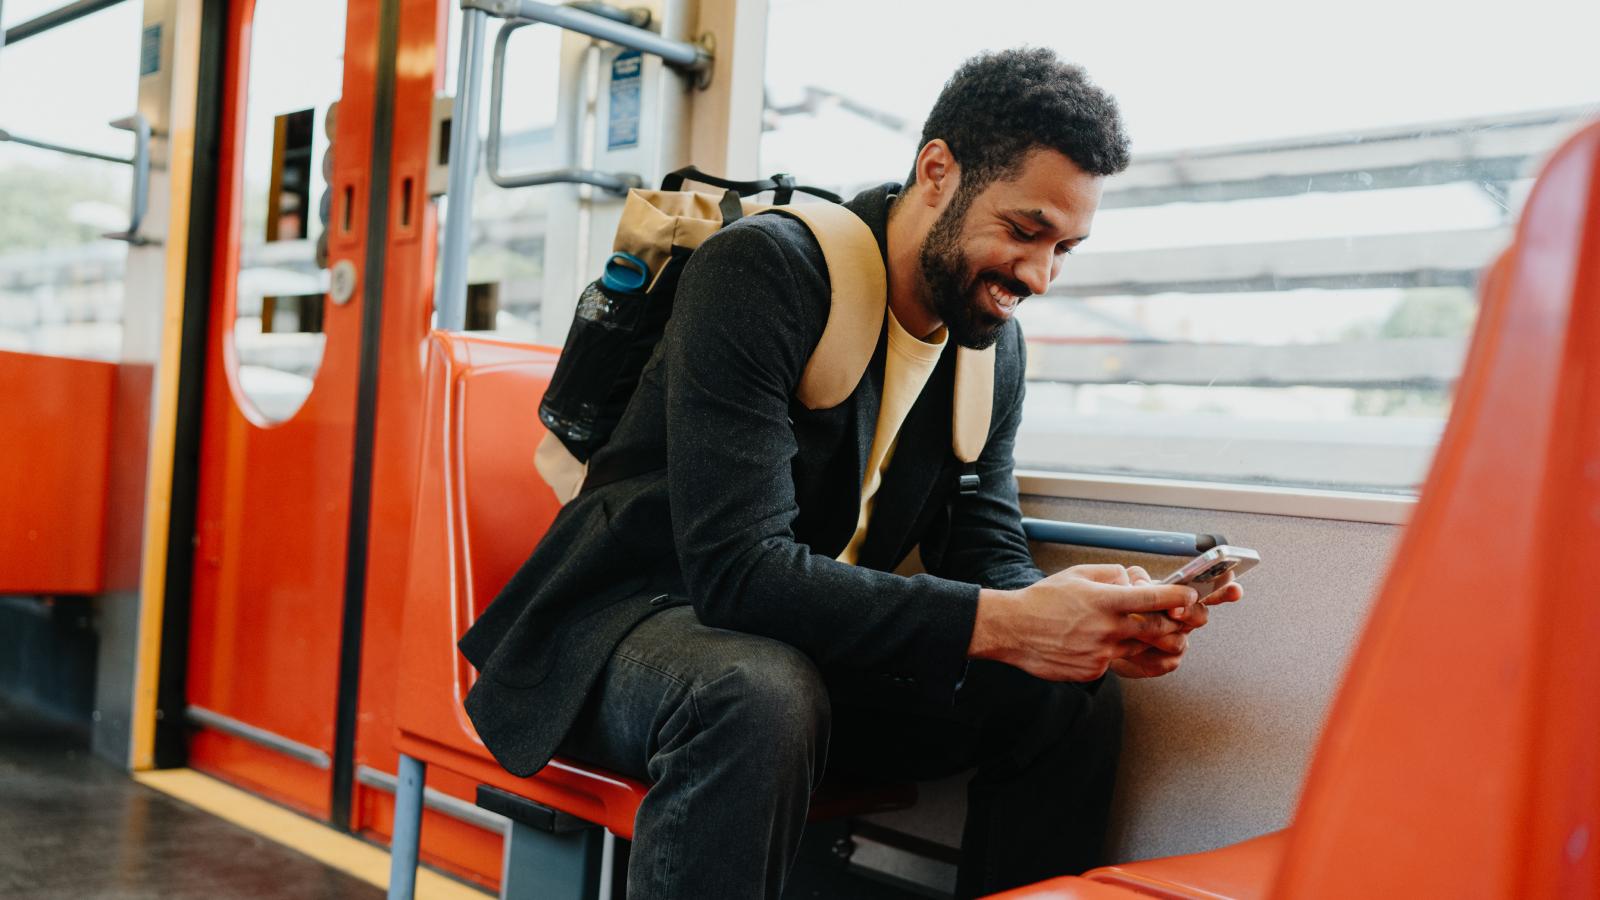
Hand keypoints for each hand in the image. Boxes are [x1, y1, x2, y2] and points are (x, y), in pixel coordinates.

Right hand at [968, 564, 1197, 681]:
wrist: (1013, 630)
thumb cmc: (1042, 600)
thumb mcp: (1077, 574)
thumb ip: (1111, 574)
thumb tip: (1133, 580)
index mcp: (1105, 601)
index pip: (1154, 599)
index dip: (1178, 598)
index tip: (1189, 596)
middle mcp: (1107, 629)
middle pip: (1157, 630)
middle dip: (1171, 624)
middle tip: (1173, 618)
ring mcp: (1101, 653)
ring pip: (1139, 648)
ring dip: (1142, 639)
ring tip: (1124, 627)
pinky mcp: (1094, 671)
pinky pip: (1116, 661)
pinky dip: (1114, 651)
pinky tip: (1093, 642)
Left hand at [1109, 569, 1245, 677]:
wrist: (1100, 637)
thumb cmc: (1117, 607)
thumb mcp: (1124, 583)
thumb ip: (1135, 578)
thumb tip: (1142, 584)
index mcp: (1179, 596)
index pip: (1209, 591)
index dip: (1225, 590)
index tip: (1236, 589)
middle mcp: (1184, 619)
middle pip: (1200, 616)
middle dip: (1188, 612)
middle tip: (1173, 610)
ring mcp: (1177, 641)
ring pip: (1179, 641)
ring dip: (1155, 635)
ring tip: (1133, 629)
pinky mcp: (1165, 662)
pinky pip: (1164, 662)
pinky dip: (1144, 655)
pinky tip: (1129, 650)